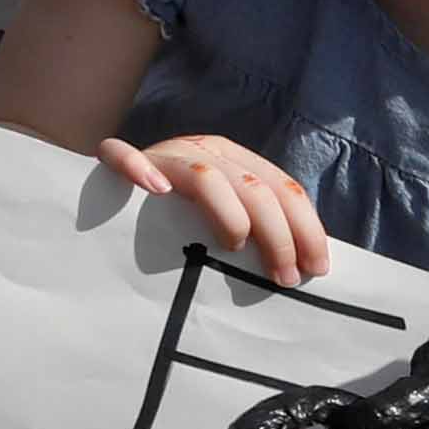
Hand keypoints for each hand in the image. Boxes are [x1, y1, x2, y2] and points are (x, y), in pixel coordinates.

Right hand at [101, 130, 332, 289]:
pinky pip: (123, 156)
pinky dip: (139, 169)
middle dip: (278, 235)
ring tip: (235, 247)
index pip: (284, 188)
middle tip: (283, 277)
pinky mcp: (120, 161)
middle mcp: (205, 150)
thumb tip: (304, 267)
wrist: (113, 196)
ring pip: (207, 178)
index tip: (316, 269)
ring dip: (231, 216)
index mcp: (236, 160)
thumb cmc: (178, 219)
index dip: (306, 229)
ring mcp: (164, 155)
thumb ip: (257, 228)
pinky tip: (155, 190)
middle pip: (254, 187)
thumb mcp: (227, 215)